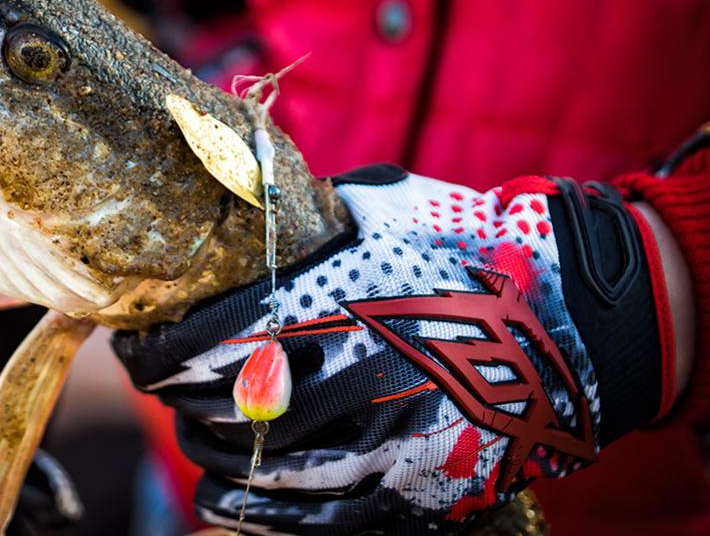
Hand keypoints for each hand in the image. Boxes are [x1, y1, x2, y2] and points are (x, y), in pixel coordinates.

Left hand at [112, 164, 673, 534]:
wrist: (572, 323)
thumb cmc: (467, 247)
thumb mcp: (381, 206)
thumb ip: (307, 218)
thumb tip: (238, 215)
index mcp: (331, 298)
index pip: (205, 339)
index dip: (154, 351)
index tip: (136, 346)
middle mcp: (345, 370)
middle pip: (221, 402)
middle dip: (175, 394)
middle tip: (161, 383)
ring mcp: (378, 440)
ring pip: (254, 462)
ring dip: (204, 448)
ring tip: (188, 429)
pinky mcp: (406, 492)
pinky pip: (306, 518)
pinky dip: (249, 512)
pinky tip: (219, 498)